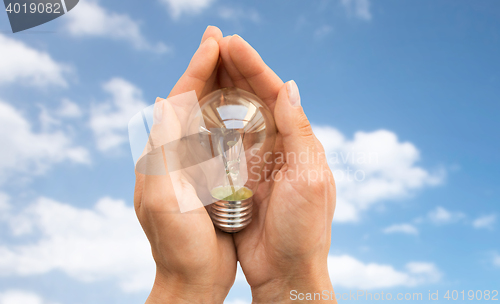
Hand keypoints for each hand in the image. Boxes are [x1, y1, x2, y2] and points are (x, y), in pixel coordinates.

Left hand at [134, 26, 236, 303]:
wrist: (190, 279)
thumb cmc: (178, 246)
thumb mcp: (165, 199)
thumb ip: (163, 153)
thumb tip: (168, 101)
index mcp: (162, 155)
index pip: (179, 100)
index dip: (197, 69)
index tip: (215, 42)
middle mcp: (174, 154)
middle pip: (191, 101)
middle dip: (207, 68)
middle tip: (222, 39)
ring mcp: (192, 165)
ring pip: (207, 116)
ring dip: (219, 87)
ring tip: (234, 62)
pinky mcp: (210, 178)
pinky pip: (220, 137)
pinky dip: (231, 115)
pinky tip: (245, 106)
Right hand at [217, 35, 336, 302]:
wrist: (287, 270)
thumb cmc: (305, 229)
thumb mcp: (310, 177)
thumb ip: (299, 131)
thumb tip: (289, 85)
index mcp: (298, 141)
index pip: (274, 93)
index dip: (253, 66)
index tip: (231, 43)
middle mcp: (279, 145)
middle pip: (254, 98)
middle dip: (235, 70)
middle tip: (213, 43)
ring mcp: (257, 161)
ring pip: (237, 115)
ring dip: (222, 89)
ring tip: (203, 65)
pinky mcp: (239, 178)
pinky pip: (223, 143)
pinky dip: (211, 123)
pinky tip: (197, 109)